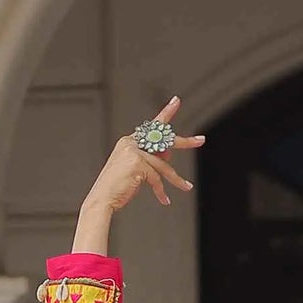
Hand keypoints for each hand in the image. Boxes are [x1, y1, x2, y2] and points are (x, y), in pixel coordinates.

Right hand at [72, 97, 203, 246]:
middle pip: (163, 140)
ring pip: (162, 165)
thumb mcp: (137, 171)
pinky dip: (161, 191)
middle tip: (201, 140)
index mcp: (129, 141)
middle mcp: (130, 142)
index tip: (177, 101)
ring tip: (187, 187)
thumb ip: (151, 160)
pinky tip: (165, 200)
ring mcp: (133, 152)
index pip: (151, 126)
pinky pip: (156, 178)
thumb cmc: (118, 187)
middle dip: (184, 142)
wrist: (102, 199)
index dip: (166, 113)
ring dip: (176, 179)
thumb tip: (168, 154)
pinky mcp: (136, 164)